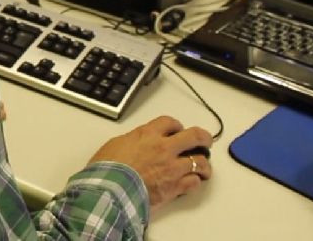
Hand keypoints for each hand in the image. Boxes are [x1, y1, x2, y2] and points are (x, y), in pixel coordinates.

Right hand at [88, 116, 212, 209]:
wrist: (109, 190)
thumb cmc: (107, 169)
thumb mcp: (115, 144)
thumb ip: (132, 141)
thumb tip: (137, 143)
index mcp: (147, 135)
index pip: (170, 122)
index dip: (176, 125)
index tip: (177, 129)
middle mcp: (164, 148)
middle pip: (194, 136)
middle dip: (203, 138)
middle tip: (205, 141)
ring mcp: (172, 168)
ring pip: (200, 162)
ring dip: (203, 164)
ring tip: (203, 167)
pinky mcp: (174, 187)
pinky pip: (194, 182)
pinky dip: (195, 181)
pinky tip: (192, 181)